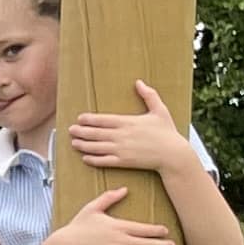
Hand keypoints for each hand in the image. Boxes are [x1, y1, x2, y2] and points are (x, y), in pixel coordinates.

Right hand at [48, 194, 179, 244]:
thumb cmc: (79, 225)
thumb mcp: (93, 208)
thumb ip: (109, 198)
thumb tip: (124, 189)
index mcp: (119, 226)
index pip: (143, 228)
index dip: (157, 230)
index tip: (166, 231)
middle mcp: (121, 240)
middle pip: (147, 243)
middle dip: (162, 244)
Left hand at [68, 81, 190, 175]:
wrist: (173, 155)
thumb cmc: (167, 132)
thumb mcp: (160, 110)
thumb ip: (149, 95)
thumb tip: (139, 82)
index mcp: (128, 122)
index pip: (103, 119)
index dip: (89, 119)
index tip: (80, 118)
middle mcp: (122, 136)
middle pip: (96, 133)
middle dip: (81, 132)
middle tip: (70, 130)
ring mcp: (122, 150)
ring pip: (97, 147)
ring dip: (83, 145)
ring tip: (73, 143)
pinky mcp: (124, 162)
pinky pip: (105, 161)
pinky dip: (93, 160)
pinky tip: (85, 158)